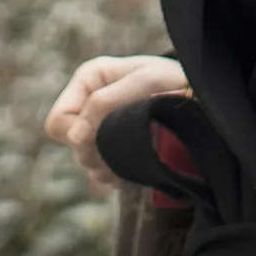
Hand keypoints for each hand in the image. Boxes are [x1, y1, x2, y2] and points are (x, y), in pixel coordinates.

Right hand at [44, 55, 190, 188]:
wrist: (197, 97)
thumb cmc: (175, 80)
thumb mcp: (145, 80)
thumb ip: (106, 103)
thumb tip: (74, 137)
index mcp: (88, 81)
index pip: (58, 123)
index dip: (77, 135)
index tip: (103, 136)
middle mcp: (89, 105)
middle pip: (72, 147)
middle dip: (97, 151)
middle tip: (128, 143)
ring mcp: (100, 129)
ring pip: (86, 163)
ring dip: (109, 164)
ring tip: (138, 151)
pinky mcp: (113, 149)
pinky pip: (101, 176)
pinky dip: (118, 174)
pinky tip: (138, 163)